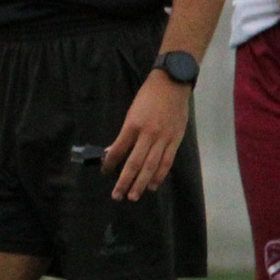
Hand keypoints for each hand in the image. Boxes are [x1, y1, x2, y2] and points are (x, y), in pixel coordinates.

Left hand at [102, 71, 190, 201]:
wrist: (172, 84)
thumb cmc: (148, 96)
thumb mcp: (132, 112)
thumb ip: (125, 134)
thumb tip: (113, 151)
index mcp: (133, 125)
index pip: (118, 150)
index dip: (110, 163)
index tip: (104, 172)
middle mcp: (148, 134)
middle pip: (134, 163)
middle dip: (124, 181)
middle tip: (117, 196)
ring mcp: (163, 138)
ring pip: (150, 166)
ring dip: (141, 183)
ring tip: (133, 196)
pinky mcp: (175, 140)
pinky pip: (166, 162)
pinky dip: (159, 175)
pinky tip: (153, 185)